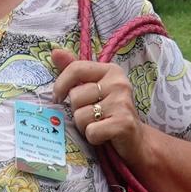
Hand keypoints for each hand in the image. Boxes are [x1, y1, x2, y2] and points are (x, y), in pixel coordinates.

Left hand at [51, 49, 146, 164]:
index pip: (76, 69)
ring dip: (84, 126)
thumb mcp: (94, 88)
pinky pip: (90, 131)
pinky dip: (93, 138)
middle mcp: (119, 83)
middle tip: (93, 116)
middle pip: (75, 97)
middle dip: (77, 111)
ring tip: (99, 125)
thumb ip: (75, 71)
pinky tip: (104, 135)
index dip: (61, 85)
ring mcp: (122, 103)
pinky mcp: (123, 123)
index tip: (58, 97)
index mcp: (111, 70)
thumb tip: (55, 52)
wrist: (135, 139)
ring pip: (80, 116)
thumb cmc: (109, 112)